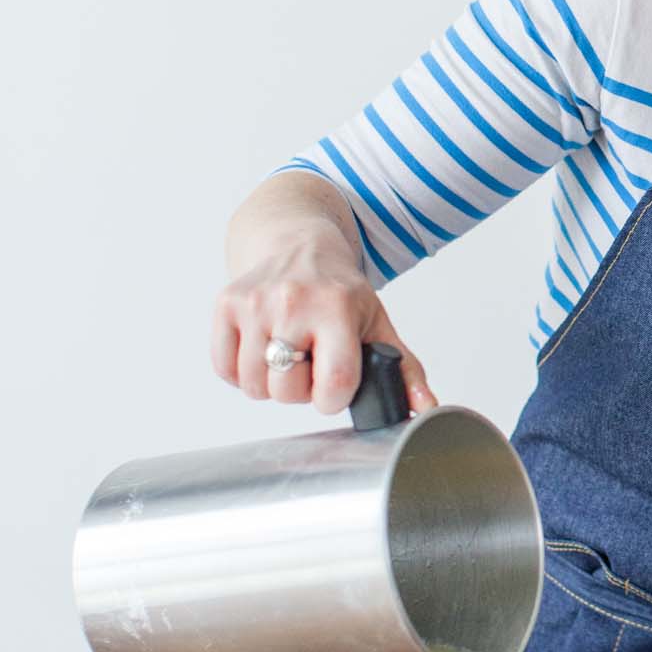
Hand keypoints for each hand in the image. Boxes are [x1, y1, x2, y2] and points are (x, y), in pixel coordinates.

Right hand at [210, 235, 436, 415]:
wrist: (298, 243)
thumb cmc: (339, 289)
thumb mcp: (377, 322)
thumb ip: (403, 368)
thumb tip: (426, 407)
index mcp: (336, 308)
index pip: (334, 383)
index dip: (334, 398)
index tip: (337, 386)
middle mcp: (292, 302)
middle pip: (288, 391)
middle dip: (302, 390)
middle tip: (312, 363)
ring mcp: (255, 303)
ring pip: (254, 385)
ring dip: (271, 384)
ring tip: (289, 356)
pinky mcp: (225, 304)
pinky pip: (224, 369)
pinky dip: (241, 372)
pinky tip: (262, 351)